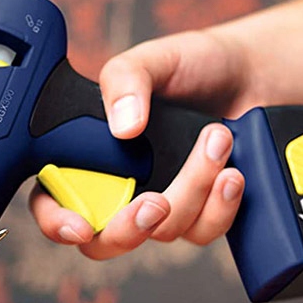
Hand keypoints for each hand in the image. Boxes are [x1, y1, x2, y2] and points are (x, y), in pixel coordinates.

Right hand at [31, 27, 256, 258]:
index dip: (57, 222)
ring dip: (193, 188)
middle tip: (156, 203)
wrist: (250, 73)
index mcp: (89, 153)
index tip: (80, 226)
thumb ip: (126, 82)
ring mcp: (161, 205)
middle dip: (128, 230)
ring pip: (163, 231)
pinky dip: (220, 205)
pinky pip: (203, 231)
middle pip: (104, 241)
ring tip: (217, 138)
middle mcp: (120, 187)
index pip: (52, 200)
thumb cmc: (191, 65)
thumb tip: (122, 127)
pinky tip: (232, 172)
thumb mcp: (151, 60)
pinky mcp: (202, 212)